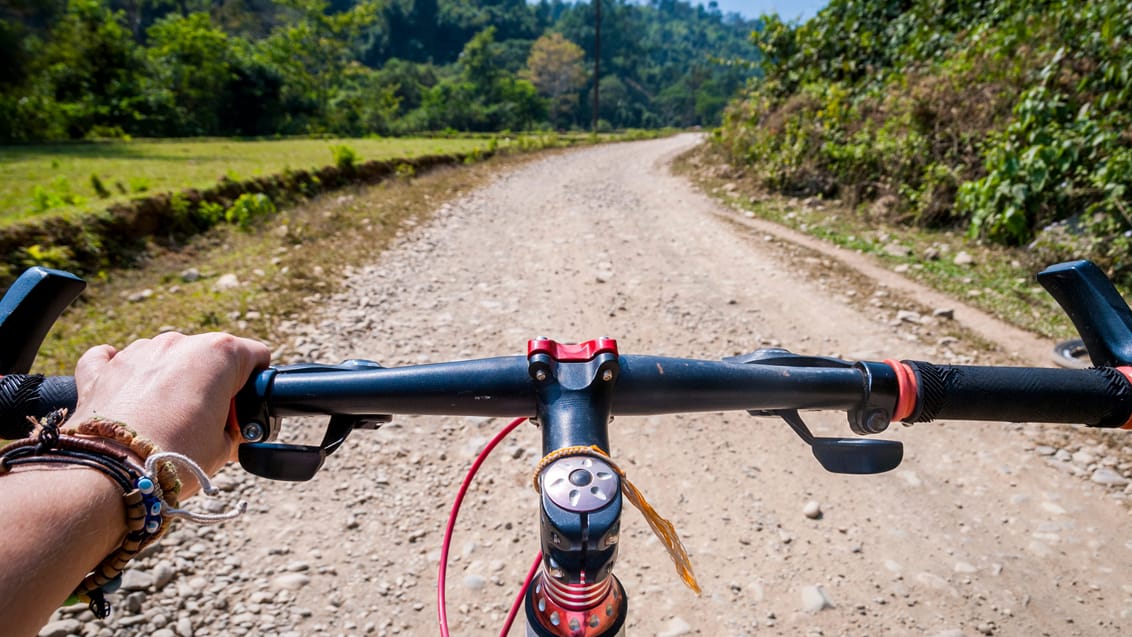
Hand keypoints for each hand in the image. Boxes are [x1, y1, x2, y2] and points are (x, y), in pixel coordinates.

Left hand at [68, 332, 270, 494]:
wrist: (112, 475)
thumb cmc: (175, 458)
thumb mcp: (224, 447)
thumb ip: (232, 426)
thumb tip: (230, 429)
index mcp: (218, 353)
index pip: (255, 356)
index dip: (253, 387)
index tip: (242, 412)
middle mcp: (178, 343)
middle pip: (209, 356)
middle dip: (211, 384)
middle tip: (206, 424)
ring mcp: (137, 352)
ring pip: (166, 358)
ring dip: (171, 381)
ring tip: (165, 422)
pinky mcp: (102, 369)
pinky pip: (113, 358)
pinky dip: (124, 372)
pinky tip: (129, 393)